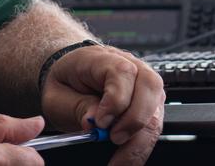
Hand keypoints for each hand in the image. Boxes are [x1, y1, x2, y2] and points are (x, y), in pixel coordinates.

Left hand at [40, 46, 164, 165]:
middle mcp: (129, 64)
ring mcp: (142, 81)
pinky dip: (143, 141)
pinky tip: (127, 154)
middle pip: (149, 86)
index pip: (121, 71)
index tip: (101, 123)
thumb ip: (76, 107)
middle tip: (115, 140)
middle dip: (135, 120)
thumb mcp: (57, 96)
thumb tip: (94, 122)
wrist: (69, 76)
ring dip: (142, 136)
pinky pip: (154, 120)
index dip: (115, 100)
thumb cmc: (64, 82)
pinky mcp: (148, 99)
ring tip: (121, 157)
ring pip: (157, 105)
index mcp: (101, 58)